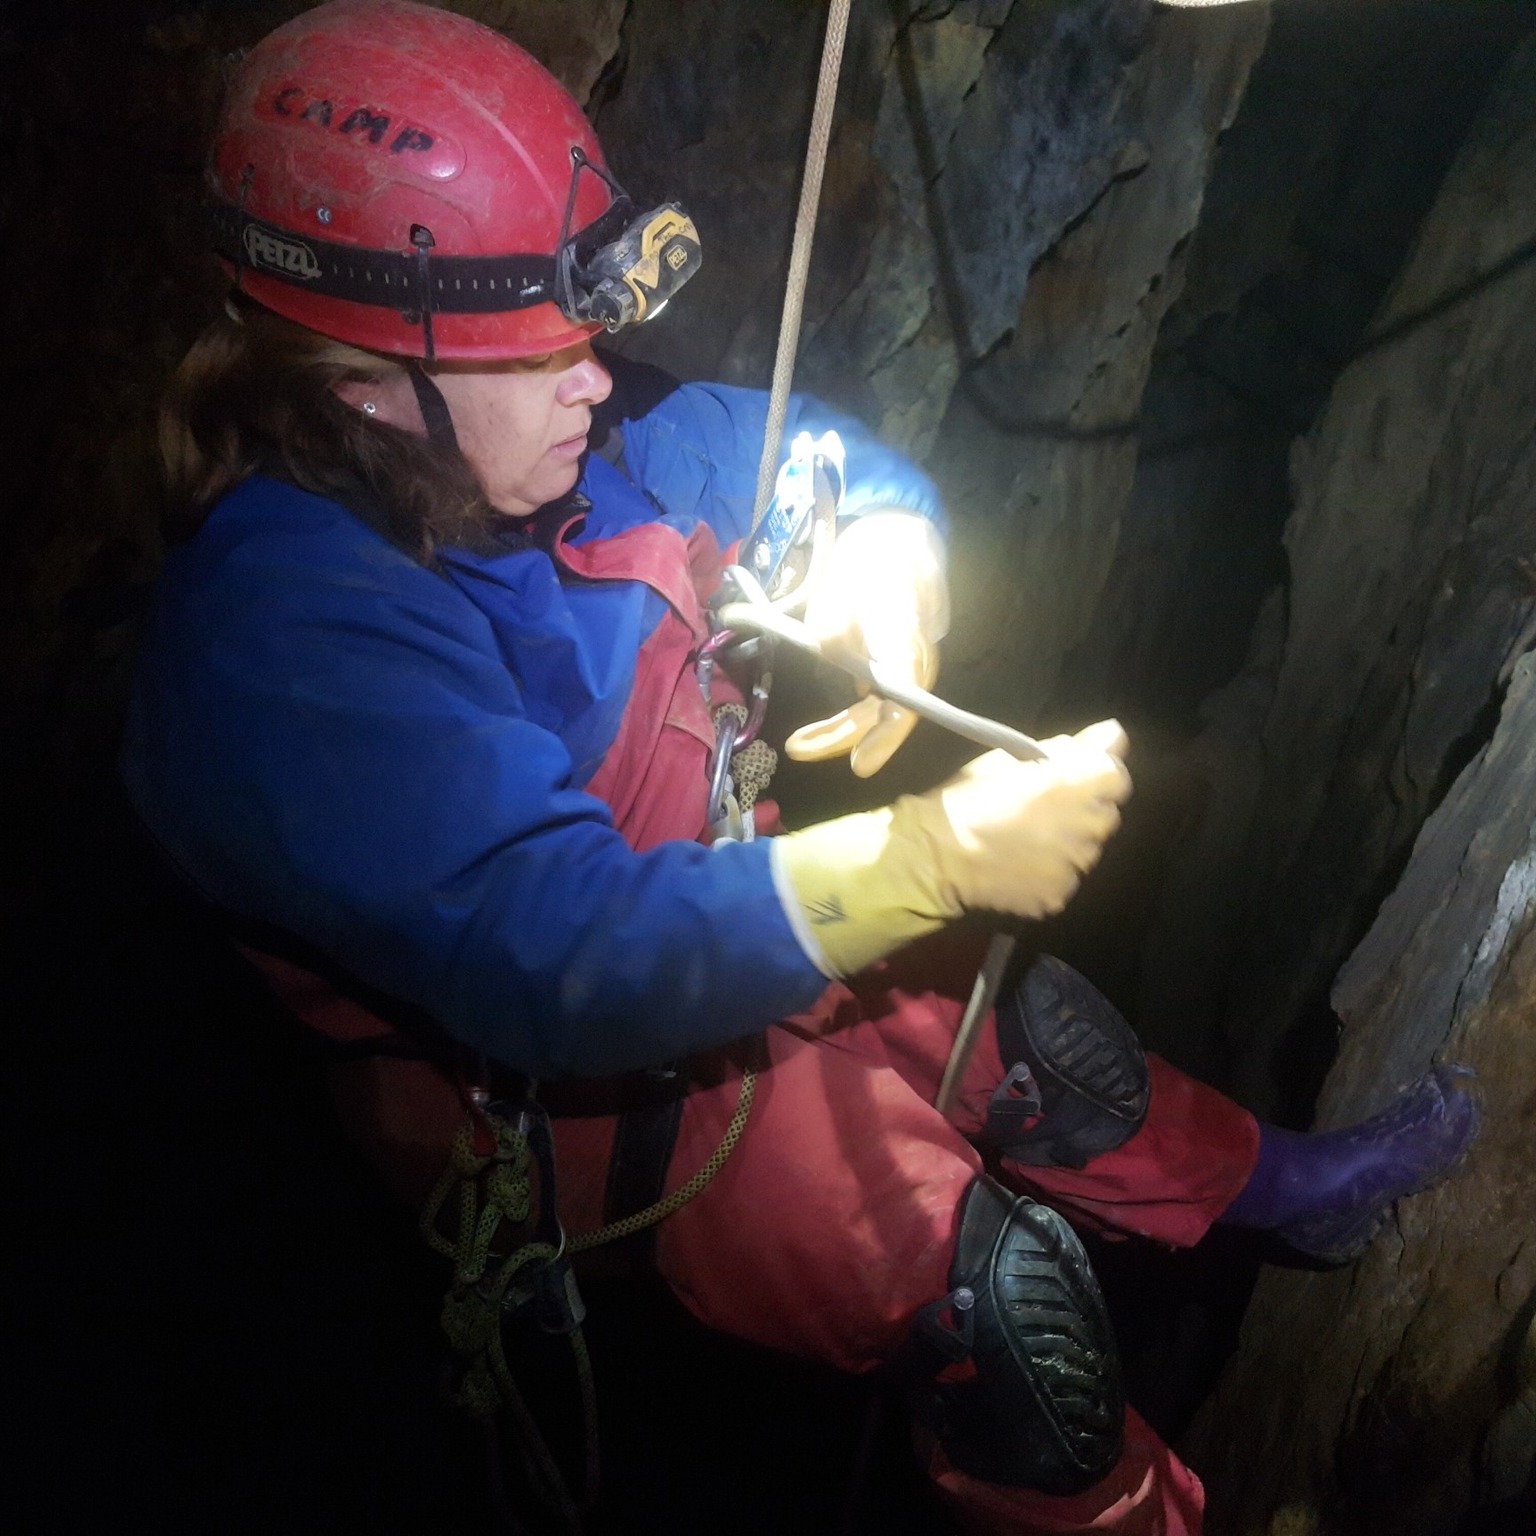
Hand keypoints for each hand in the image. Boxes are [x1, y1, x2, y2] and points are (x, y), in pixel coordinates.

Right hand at [772, 719, 1130, 976]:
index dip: (1092, 778)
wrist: (936, 855)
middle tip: (1039, 813)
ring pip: (1085, 852)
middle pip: (1105, 816)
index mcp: (1078, 784)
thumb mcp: (1014, 757)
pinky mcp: (1058, 896)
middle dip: (1081, 812)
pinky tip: (1018, 867)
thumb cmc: (969, 796)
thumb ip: (1071, 747)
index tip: (1064, 782)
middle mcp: (1088, 826)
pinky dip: (1047, 875)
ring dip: (1066, 845)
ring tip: (1024, 842)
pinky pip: (1062, 881)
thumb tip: (1114, 734)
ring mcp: (1075, 866)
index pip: (1117, 777)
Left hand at [784, 511, 948, 776]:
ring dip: (839, 732)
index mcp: (904, 636)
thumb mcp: (845, 581)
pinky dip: (846, 720)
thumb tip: (829, 650)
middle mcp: (914, 660)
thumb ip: (834, 621)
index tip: (861, 765)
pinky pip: (874, 703)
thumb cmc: (871, 561)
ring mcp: (907, 667)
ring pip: (879, 712)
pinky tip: (818, 733)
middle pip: (888, 714)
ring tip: (798, 744)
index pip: (904, 696)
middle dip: (844, 737)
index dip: (885, 735)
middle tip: (797, 748)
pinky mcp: (893, 670)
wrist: (897, 544)